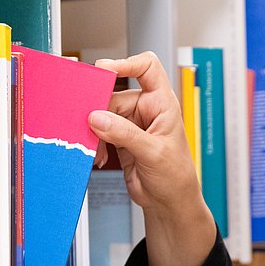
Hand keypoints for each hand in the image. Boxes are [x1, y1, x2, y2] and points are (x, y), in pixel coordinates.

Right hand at [90, 52, 202, 216]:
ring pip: (102, 114)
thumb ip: (125, 134)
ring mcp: (130, 124)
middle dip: (99, 108)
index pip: (147, 68)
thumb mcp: (153, 153)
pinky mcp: (119, 138)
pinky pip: (99, 132)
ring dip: (94, 130)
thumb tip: (97, 118)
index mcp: (162, 103)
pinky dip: (94, 142)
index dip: (126, 63)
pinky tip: (99, 156)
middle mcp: (145, 109)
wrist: (169, 202)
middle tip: (88, 120)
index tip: (105, 69)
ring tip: (95, 148)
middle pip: (114, 94)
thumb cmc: (176, 176)